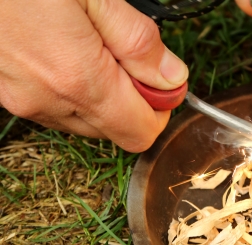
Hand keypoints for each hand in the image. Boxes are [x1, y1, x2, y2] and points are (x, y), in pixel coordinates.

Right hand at [0, 0, 187, 152]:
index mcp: (79, 81)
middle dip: (133, 101)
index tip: (161, 83)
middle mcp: (49, 102)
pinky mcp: (7, 93)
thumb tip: (172, 79)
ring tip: (91, 46)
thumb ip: (138, 43)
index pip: (140, 131)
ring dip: (103, 95)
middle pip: (115, 130)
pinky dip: (74, 90)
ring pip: (86, 121)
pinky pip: (57, 108)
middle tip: (125, 55)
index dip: (160, 110)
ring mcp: (24, 101)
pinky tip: (66, 51)